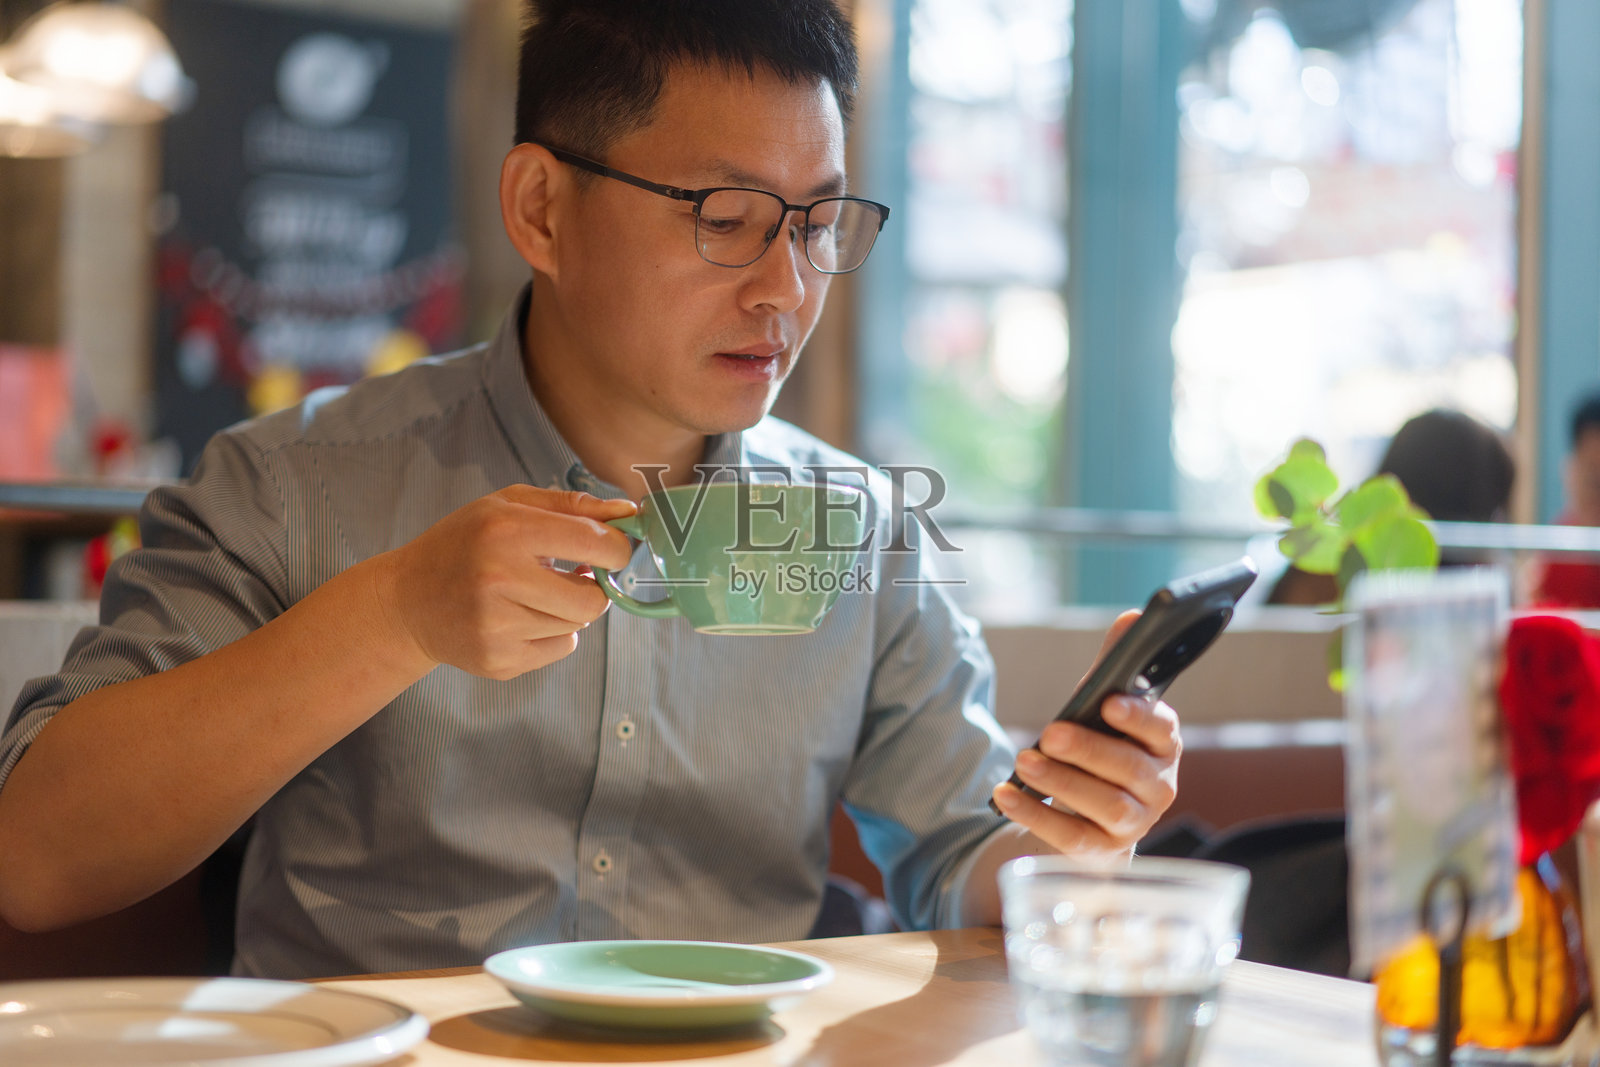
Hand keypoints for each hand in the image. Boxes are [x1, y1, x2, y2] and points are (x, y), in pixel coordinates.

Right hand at [371, 486, 636, 678]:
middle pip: (592, 599)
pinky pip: (561, 648)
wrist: (407, 600)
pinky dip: (554, 633)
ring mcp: (496, 626)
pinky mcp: (497, 660)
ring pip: (577, 625)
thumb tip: (630, 514)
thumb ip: (571, 506)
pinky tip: (523, 617)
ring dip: (570, 609)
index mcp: (506, 531)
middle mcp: (500, 579)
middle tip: (576, 576)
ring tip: (537, 593)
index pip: (594, 543)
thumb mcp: (508, 506)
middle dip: (596, 588)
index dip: (618, 549)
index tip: (615, 550)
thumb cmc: (464, 544)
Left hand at [990, 610, 1181, 861]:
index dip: (1139, 717)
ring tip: (1023, 762)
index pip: (1162, 729)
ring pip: (1107, 806)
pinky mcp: (1103, 851)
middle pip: (1130, 770)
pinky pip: (1074, 838)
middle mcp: (1158, 786)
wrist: (1095, 816)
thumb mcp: (1103, 708)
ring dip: (1063, 783)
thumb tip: (1131, 618)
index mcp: (1163, 745)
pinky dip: (1037, 816)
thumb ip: (1114, 666)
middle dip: (1088, 750)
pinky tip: (1005, 795)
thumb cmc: (1102, 750)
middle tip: (1049, 734)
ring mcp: (1135, 823)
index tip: (1108, 703)